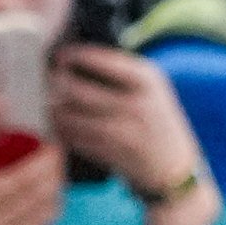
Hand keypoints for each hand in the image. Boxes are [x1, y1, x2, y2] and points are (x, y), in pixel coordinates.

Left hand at [49, 44, 217, 224]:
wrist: (177, 169)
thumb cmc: (157, 123)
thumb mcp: (153, 92)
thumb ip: (121, 74)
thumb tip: (73, 62)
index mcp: (149, 80)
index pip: (102, 59)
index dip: (74, 55)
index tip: (60, 55)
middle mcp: (138, 103)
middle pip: (77, 89)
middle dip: (56, 85)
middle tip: (48, 82)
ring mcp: (126, 131)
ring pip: (71, 116)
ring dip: (54, 110)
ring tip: (50, 105)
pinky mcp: (113, 154)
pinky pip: (75, 138)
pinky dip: (62, 132)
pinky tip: (59, 126)